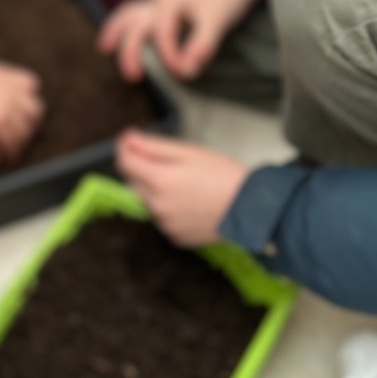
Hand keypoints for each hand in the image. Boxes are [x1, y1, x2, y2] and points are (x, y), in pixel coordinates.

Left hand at [0, 59, 45, 163]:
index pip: (13, 144)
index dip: (13, 155)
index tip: (11, 159)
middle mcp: (11, 107)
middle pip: (26, 130)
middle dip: (22, 141)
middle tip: (15, 144)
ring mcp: (15, 91)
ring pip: (36, 109)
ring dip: (32, 119)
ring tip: (24, 124)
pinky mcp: (15, 77)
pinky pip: (32, 86)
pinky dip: (31, 94)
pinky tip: (23, 99)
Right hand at [98, 0, 261, 81]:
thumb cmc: (223, 0)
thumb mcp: (218, 21)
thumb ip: (202, 46)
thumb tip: (187, 71)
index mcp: (171, 0)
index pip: (163, 34)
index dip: (171, 56)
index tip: (187, 74)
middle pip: (136, 23)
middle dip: (131, 50)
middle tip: (133, 77)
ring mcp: (155, 2)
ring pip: (128, 14)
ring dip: (115, 31)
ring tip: (104, 49)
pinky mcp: (157, 9)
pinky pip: (132, 15)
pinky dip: (122, 26)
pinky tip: (114, 41)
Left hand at [114, 130, 246, 245]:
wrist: (252, 209)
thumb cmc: (225, 177)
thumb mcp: (189, 152)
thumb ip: (154, 146)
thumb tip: (128, 140)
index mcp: (159, 181)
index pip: (124, 163)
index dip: (125, 148)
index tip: (130, 139)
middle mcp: (157, 206)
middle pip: (134, 182)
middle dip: (143, 169)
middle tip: (169, 161)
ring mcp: (165, 225)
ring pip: (148, 201)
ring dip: (157, 190)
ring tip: (188, 184)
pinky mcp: (176, 238)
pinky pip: (163, 218)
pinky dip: (170, 208)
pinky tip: (191, 201)